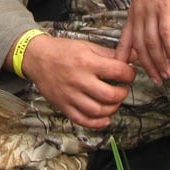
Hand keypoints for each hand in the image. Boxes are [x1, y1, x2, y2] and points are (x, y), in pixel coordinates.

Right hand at [19, 34, 134, 128]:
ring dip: (112, 108)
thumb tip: (133, 56)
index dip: (129, 74)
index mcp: (86, 61)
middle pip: (110, 95)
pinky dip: (97, 123)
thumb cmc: (62, 50)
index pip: (117, 71)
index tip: (128, 74)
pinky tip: (105, 118)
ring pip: (98, 111)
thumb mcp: (86, 46)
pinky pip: (82, 120)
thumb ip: (110, 53)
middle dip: (122, 93)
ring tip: (113, 101)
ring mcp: (70, 94)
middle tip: (122, 88)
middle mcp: (78, 79)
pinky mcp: (63, 105)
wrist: (36, 57)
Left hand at [115, 0, 169, 82]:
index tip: (127, 73)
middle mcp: (139, 14)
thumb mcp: (146, 1)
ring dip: (160, 61)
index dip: (125, 58)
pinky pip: (166, 33)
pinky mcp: (165, 8)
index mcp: (133, 14)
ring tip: (167, 73)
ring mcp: (151, 11)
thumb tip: (148, 38)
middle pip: (140, 46)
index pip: (125, 40)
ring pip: (152, 42)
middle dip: (148, 66)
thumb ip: (145, 19)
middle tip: (156, 80)